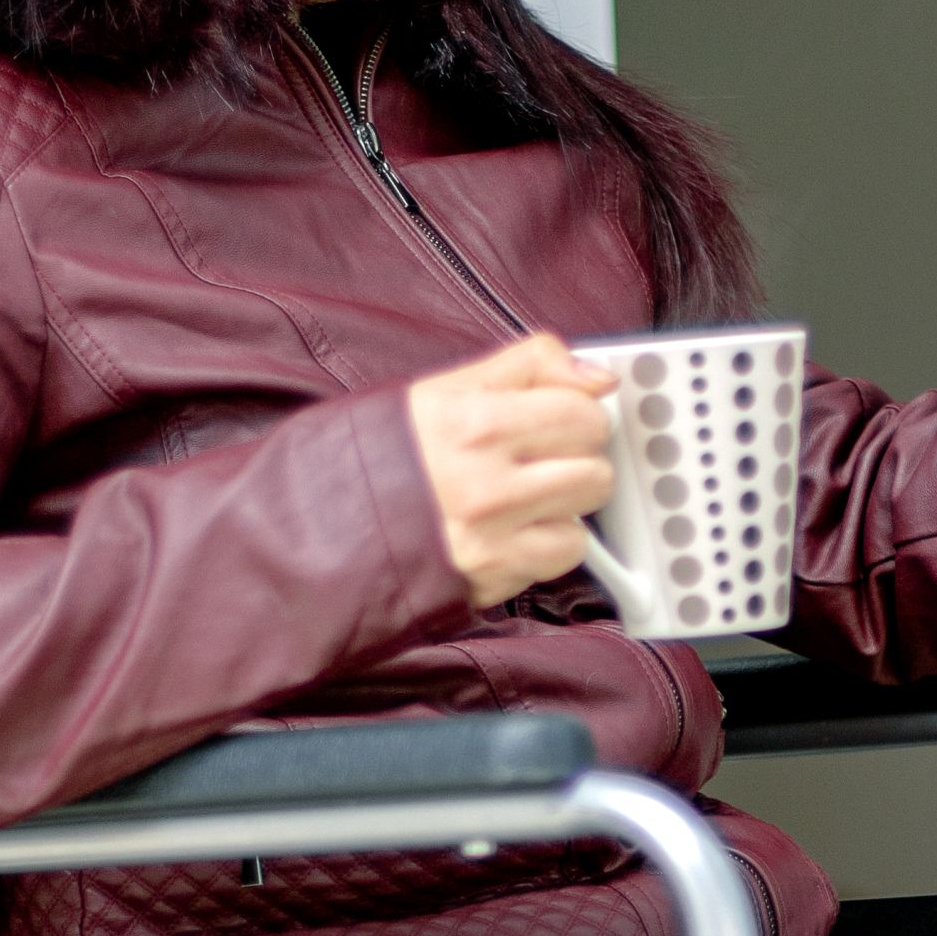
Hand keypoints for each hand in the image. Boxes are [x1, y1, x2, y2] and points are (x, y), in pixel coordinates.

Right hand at [407, 333, 616, 604]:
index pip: (582, 411)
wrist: (337, 516)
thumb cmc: (396, 449)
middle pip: (595, 464)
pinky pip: (567, 552)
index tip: (562, 422)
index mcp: (474, 421)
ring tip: (529, 494)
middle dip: (579, 459)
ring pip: (586, 508)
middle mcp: (484, 479)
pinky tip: (518, 528)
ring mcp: (491, 531)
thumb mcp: (451, 386)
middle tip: (543, 460)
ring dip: (569, 501)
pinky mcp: (494, 571)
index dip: (580, 415)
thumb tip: (598, 378)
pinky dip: (552, 542)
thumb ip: (531, 364)